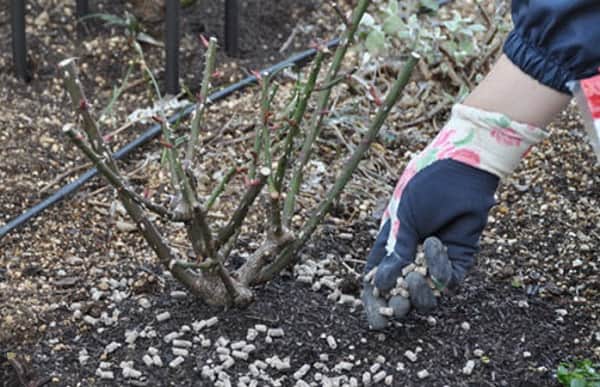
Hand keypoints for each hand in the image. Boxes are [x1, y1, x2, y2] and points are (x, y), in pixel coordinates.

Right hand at [362, 104, 545, 328]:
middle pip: (402, 292)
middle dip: (398, 304)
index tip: (377, 319)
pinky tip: (436, 244)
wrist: (461, 170)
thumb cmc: (425, 186)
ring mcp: (436, 258)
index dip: (376, 300)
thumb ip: (395, 251)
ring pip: (427, 292)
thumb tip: (381, 284)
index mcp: (391, 243)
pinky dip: (441, 269)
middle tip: (397, 307)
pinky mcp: (460, 257)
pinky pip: (449, 278)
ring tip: (414, 277)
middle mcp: (412, 254)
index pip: (379, 278)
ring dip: (419, 291)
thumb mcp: (403, 218)